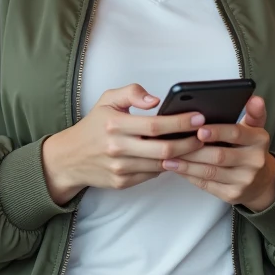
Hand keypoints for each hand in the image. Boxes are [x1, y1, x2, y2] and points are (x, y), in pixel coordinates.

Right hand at [42, 84, 204, 204]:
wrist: (69, 158)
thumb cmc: (93, 126)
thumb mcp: (107, 100)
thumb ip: (132, 92)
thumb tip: (156, 100)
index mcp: (115, 124)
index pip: (156, 125)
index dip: (181, 122)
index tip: (199, 117)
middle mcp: (118, 148)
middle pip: (164, 149)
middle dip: (190, 143)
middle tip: (205, 135)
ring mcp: (120, 168)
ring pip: (161, 165)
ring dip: (183, 157)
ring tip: (197, 146)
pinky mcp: (122, 182)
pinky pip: (152, 175)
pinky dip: (167, 167)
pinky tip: (178, 158)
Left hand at [161, 95, 274, 212]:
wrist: (261, 182)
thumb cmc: (250, 149)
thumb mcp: (255, 129)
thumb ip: (253, 112)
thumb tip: (254, 98)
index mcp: (259, 141)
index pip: (236, 134)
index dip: (216, 132)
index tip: (198, 129)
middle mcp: (254, 162)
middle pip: (219, 156)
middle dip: (194, 150)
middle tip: (173, 143)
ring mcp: (243, 181)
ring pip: (209, 172)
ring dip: (186, 165)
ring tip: (168, 157)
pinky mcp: (232, 195)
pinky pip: (206, 185)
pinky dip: (189, 176)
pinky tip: (177, 168)